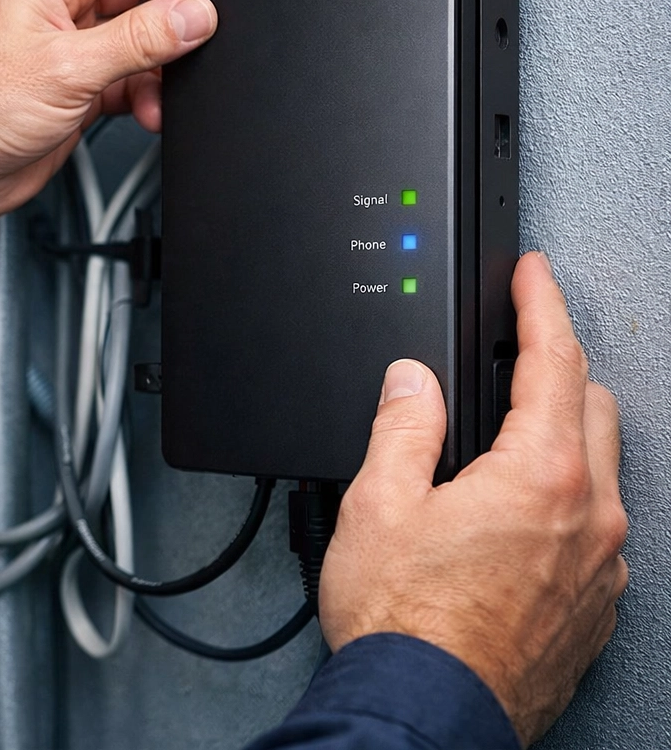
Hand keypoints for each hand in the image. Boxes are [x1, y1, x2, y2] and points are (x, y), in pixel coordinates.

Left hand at [0, 0, 229, 259]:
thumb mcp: (68, 68)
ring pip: (136, 38)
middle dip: (176, 12)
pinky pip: (125, 77)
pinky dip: (145, 93)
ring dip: (161, 62)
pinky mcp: (70, 88)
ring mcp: (63, 47)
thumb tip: (193, 14)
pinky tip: (150, 110)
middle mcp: (54, 5)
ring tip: (172, 83)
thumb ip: (139, 39)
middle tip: (210, 29)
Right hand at [320, 251, 628, 745]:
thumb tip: (411, 381)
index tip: (533, 275)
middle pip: (596, 409)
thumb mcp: (377, 503)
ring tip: (508, 445)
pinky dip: (567, 504)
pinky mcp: (595, 610)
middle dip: (560, 371)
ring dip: (566, 440)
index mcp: (540, 475)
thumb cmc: (403, 622)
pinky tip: (518, 520)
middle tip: (517, 356)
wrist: (425, 712)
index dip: (539, 306)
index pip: (553, 362)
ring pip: (604, 472)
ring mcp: (601, 568)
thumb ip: (401, 426)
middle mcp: (589, 516)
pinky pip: (597, 531)